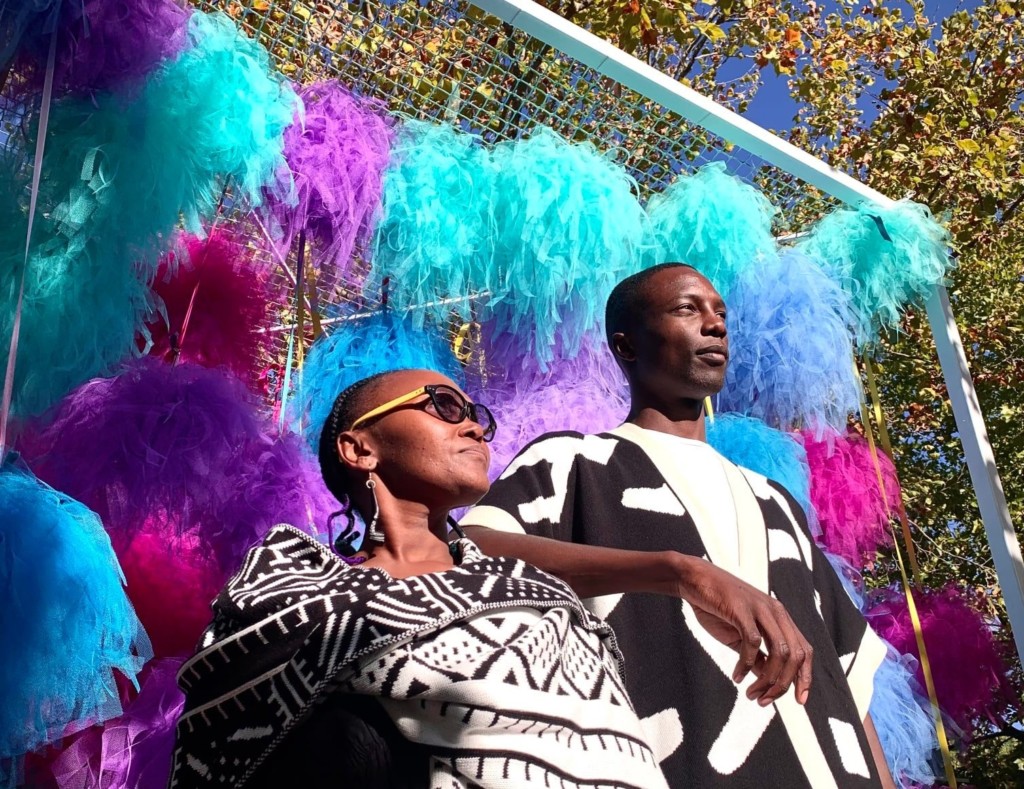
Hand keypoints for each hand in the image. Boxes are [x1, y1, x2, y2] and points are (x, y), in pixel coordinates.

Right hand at [674, 554, 812, 705]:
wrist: (694, 580)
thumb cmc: (717, 607)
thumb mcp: (740, 636)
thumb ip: (757, 655)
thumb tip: (768, 678)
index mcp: (780, 617)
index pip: (804, 651)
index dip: (805, 677)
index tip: (799, 701)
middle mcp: (776, 612)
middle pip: (795, 655)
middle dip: (783, 684)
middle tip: (765, 701)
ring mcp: (760, 609)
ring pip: (779, 651)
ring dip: (767, 679)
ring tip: (752, 693)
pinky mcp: (742, 609)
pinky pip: (753, 643)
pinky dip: (746, 664)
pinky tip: (737, 676)